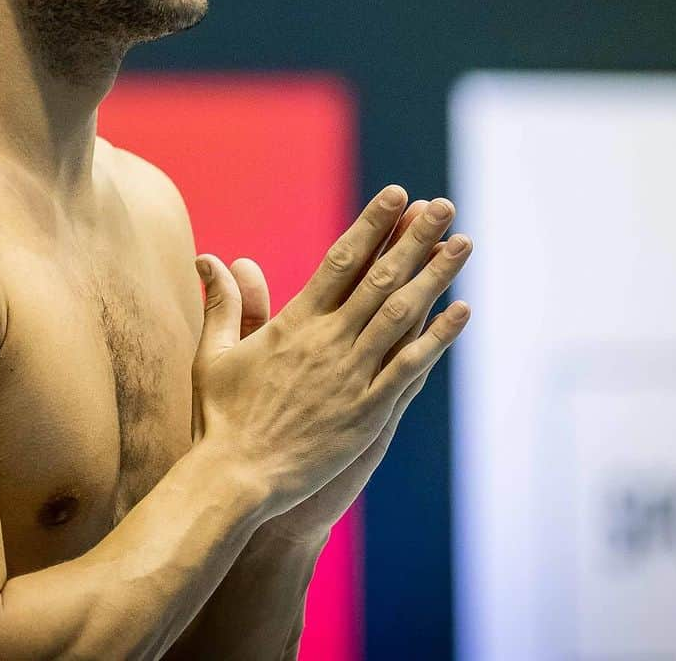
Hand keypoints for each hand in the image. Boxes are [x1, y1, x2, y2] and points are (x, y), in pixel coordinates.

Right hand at [196, 193, 470, 543]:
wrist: (235, 478)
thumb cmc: (220, 417)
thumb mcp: (213, 353)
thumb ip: (225, 302)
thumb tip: (212, 258)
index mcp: (294, 323)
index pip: (341, 261)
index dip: (372, 225)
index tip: (396, 196)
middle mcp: (328, 341)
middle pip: (380, 278)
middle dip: (414, 237)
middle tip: (442, 206)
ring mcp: (351, 376)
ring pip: (402, 315)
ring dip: (435, 276)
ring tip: (462, 243)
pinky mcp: (368, 413)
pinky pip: (410, 368)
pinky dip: (437, 337)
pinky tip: (462, 311)